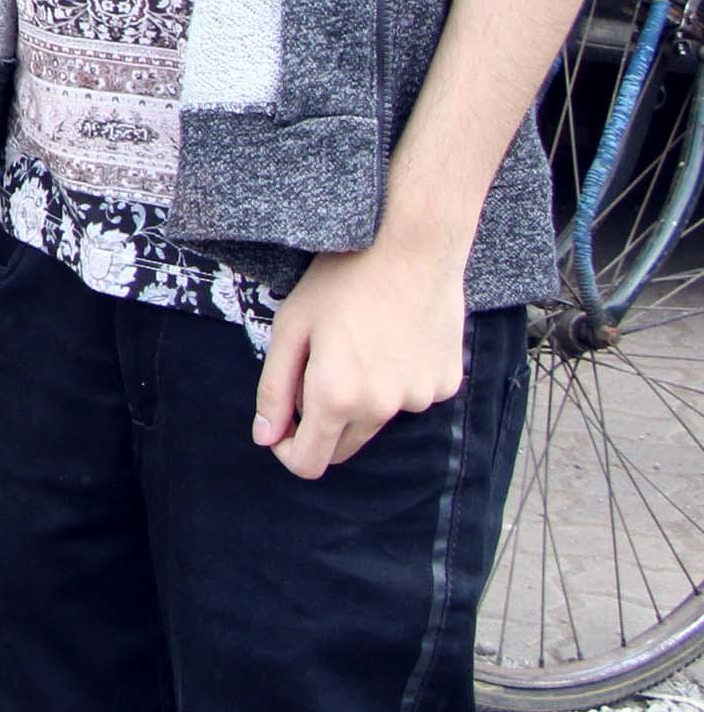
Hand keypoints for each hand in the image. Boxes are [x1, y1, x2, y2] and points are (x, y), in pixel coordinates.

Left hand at [250, 239, 467, 479]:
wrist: (411, 247)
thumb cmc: (341, 280)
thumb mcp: (290, 328)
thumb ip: (273, 389)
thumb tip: (265, 438)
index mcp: (336, 398)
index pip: (309, 463)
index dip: (287, 450)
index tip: (282, 425)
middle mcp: (381, 409)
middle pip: (343, 446)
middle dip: (322, 423)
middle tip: (316, 369)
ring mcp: (420, 399)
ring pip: (377, 420)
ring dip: (361, 399)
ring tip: (359, 342)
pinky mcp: (447, 385)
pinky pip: (410, 397)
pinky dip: (396, 381)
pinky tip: (394, 338)